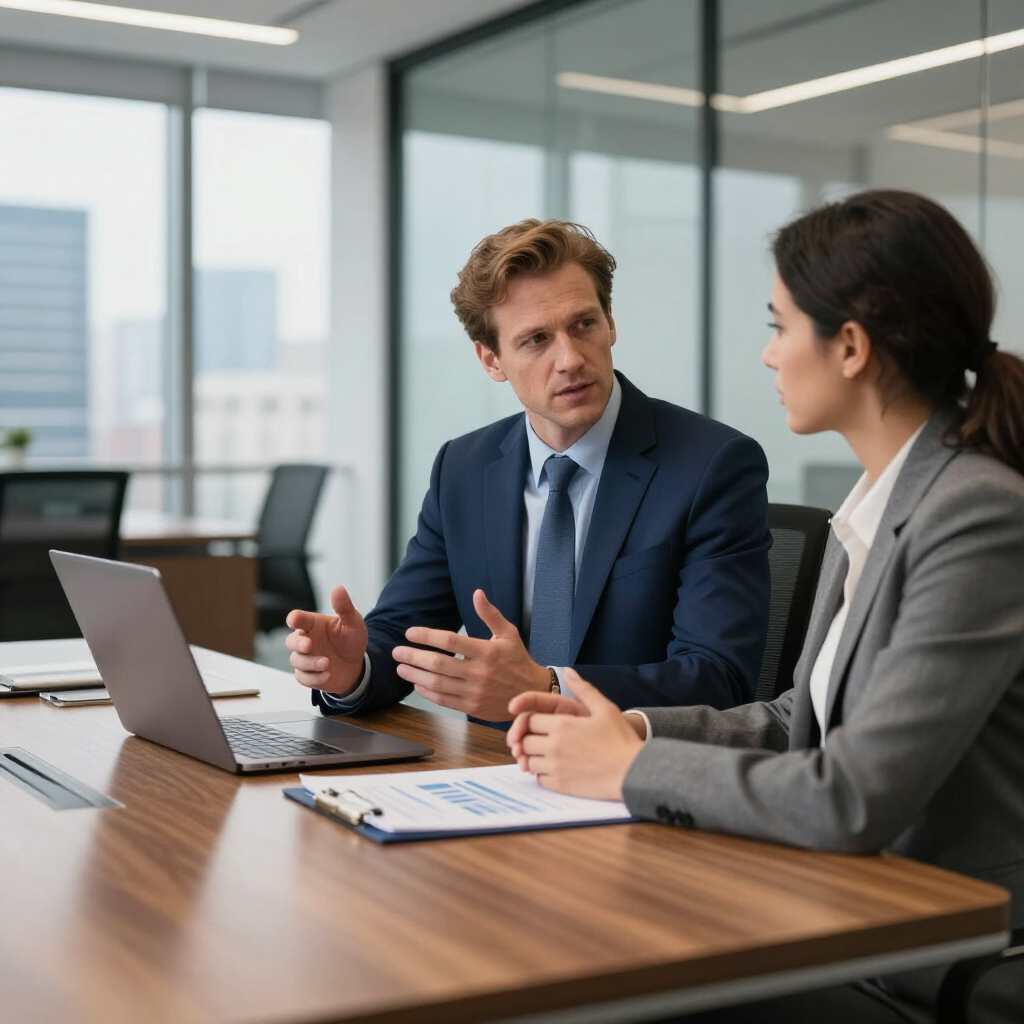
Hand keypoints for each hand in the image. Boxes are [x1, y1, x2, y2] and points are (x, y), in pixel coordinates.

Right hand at [285, 585, 367, 694]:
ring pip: (296, 661)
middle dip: (298, 644)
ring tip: (327, 663)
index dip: (294, 619)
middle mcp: (306, 640)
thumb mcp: (353, 622)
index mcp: (313, 624)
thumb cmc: (351, 639)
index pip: (298, 619)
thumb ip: (344, 607)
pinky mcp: (308, 675)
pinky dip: (314, 678)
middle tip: (308, 645)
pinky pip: (303, 677)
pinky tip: (328, 675)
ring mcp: (305, 659)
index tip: (294, 620)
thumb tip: (338, 588)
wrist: (357, 665)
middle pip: (291, 641)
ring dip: (310, 663)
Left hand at [392, 589, 549, 719]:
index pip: (450, 641)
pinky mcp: (472, 707)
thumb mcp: (508, 633)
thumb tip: (477, 593)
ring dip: (415, 675)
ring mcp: (474, 692)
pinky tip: (417, 683)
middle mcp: (479, 672)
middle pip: (438, 664)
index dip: (427, 635)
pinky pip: (443, 700)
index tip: (410, 632)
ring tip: (401, 667)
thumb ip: (490, 614)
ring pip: (437, 684)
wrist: (531, 693)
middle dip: (413, 656)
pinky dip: (427, 692)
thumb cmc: (518, 660)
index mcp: (486, 651)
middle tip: (396, 651)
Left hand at [508, 669, 643, 800]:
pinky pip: (538, 779)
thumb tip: (568, 671)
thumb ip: (583, 689)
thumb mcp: (605, 708)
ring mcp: (555, 767)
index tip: (543, 724)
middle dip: (531, 739)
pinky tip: (556, 769)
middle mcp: (553, 746)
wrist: (633, 773)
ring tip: (550, 754)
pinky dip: (542, 774)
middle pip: (525, 741)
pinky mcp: (560, 786)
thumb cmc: (621, 739)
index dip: (533, 721)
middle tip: (545, 739)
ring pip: (528, 761)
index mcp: (561, 725)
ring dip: (534, 757)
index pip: (529, 720)